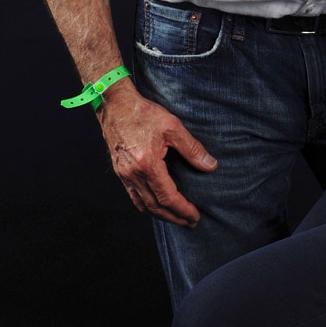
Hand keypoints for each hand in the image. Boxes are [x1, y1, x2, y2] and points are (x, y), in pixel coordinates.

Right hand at [97, 80, 216, 226]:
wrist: (115, 104)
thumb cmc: (143, 113)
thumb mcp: (173, 127)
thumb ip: (192, 148)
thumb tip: (210, 166)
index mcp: (147, 165)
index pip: (167, 197)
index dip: (183, 210)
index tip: (195, 216)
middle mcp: (133, 174)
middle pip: (155, 207)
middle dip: (174, 218)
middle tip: (190, 222)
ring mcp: (123, 175)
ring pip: (142, 205)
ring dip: (160, 215)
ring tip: (176, 217)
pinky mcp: (119, 171)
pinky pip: (133, 196)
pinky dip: (146, 206)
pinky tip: (156, 204)